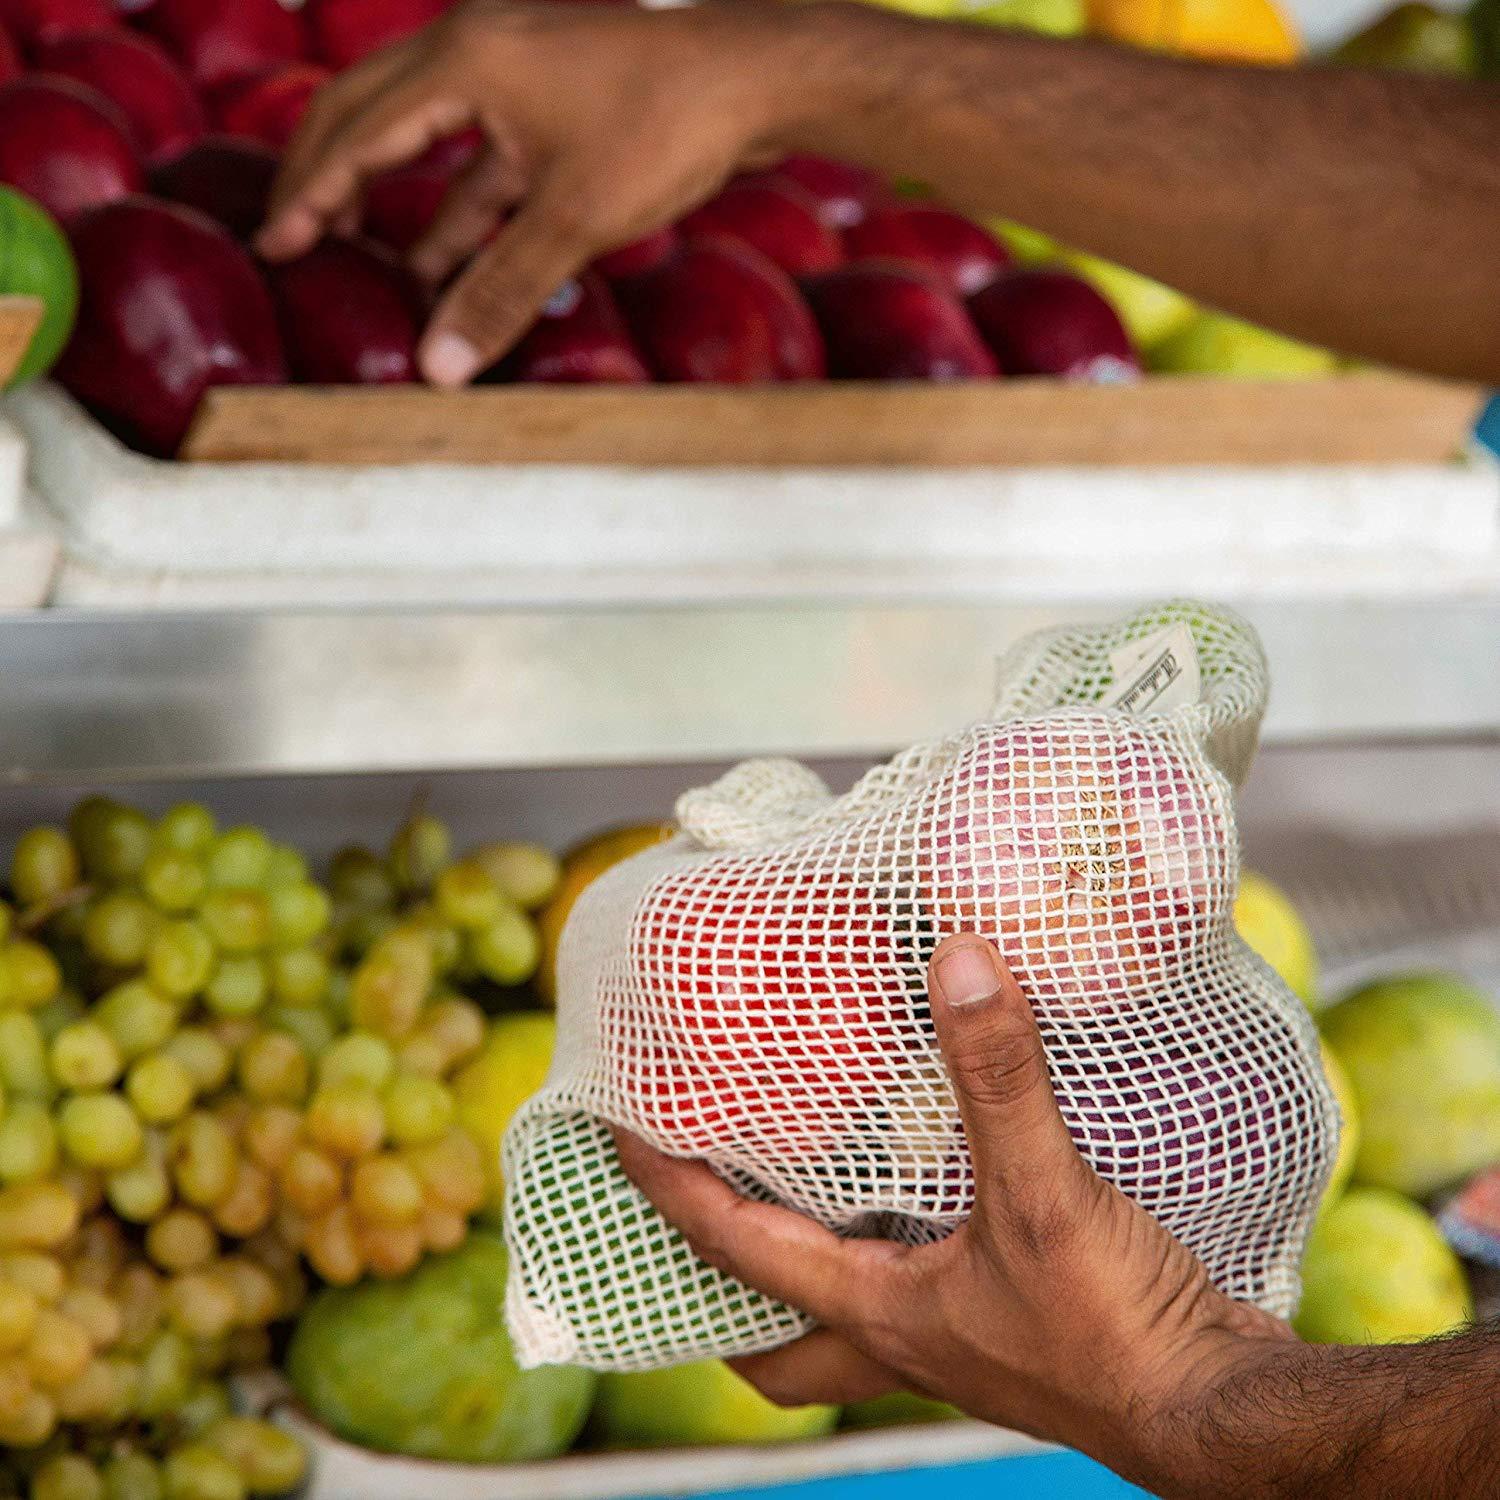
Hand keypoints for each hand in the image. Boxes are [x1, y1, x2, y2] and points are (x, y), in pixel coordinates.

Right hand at [257, 1, 818, 385]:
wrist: (758, 78)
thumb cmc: (667, 126)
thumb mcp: (574, 218)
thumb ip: (500, 292)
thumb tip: (438, 367)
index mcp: (465, 57)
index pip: (358, 129)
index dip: (312, 192)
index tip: (279, 243)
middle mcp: (478, 45)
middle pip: (371, 112)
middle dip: (333, 178)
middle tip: (297, 237)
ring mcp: (517, 68)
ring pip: (430, 136)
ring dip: (403, 200)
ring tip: (371, 262)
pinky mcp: (553, 98)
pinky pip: (486, 152)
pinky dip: (465, 203)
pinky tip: (449, 260)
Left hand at [614, 933, 1297, 1495]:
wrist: (1214, 1409)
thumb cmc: (1116, 1333)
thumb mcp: (1045, 1194)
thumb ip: (999, 1078)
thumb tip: (959, 962)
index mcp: (876, 1314)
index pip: (732, 1247)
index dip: (667, 1187)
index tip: (619, 1128)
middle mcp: (898, 1337)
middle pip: (771, 1339)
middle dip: (716, 1287)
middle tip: (693, 1206)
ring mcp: (951, 1340)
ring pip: (839, 1317)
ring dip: (803, 1261)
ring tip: (789, 1179)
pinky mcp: (1005, 1322)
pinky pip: (913, 1284)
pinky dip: (890, 1239)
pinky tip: (921, 1180)